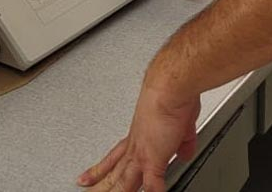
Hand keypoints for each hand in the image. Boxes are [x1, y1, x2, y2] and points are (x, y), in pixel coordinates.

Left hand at [77, 86, 200, 190]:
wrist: (170, 90)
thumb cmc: (171, 97)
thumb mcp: (179, 123)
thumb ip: (182, 141)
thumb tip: (184, 151)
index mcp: (137, 137)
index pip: (114, 157)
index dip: (101, 169)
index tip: (87, 178)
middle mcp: (136, 146)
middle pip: (114, 173)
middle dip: (100, 186)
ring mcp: (142, 154)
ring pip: (123, 182)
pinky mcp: (153, 160)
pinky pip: (152, 186)